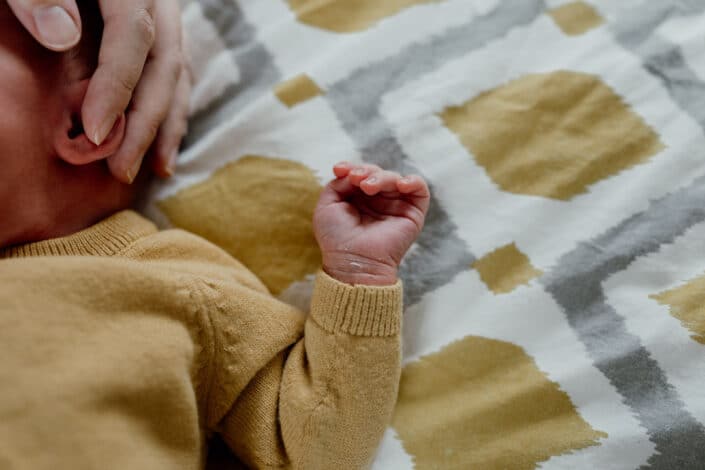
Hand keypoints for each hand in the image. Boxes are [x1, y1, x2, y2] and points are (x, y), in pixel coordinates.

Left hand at [6, 0, 190, 182]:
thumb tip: (65, 36)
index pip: (133, 37)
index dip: (117, 87)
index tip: (93, 132)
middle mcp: (156, 0)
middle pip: (165, 64)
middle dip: (146, 122)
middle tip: (122, 168)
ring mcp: (161, 15)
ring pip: (177, 72)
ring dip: (166, 124)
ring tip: (155, 168)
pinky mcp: (157, 30)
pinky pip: (173, 72)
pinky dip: (169, 110)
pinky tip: (161, 141)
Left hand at [314, 163, 430, 285]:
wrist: (353, 261)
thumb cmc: (336, 239)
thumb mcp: (327, 205)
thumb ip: (337, 184)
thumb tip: (353, 173)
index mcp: (358, 198)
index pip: (360, 173)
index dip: (351, 167)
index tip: (339, 169)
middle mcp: (378, 200)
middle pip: (377, 173)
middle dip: (366, 171)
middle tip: (356, 179)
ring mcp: (396, 206)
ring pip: (395, 178)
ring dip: (381, 177)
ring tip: (368, 186)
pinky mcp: (413, 213)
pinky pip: (420, 190)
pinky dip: (413, 181)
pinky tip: (400, 184)